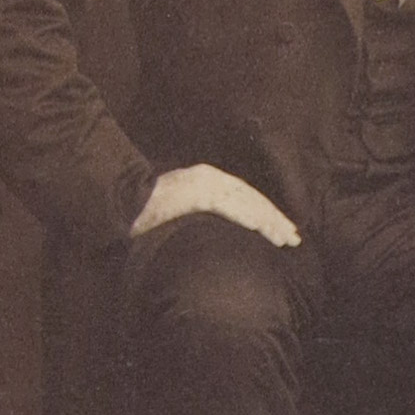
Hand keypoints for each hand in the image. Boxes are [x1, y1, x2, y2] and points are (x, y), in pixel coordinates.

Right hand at [129, 163, 299, 247]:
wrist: (120, 200)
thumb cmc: (147, 210)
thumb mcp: (181, 208)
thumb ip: (202, 213)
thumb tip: (220, 231)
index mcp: (206, 179)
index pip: (244, 196)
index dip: (265, 213)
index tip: (282, 229)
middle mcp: (209, 176)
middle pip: (251, 198)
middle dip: (274, 219)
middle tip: (294, 238)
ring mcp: (203, 182)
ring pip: (245, 202)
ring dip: (267, 221)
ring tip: (285, 238)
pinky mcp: (196, 192)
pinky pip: (229, 206)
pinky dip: (248, 217)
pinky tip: (264, 229)